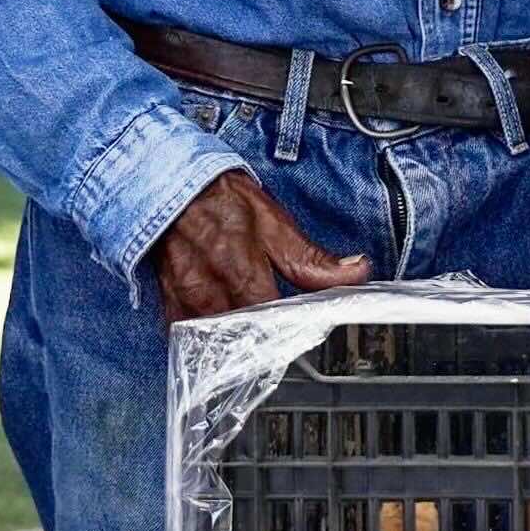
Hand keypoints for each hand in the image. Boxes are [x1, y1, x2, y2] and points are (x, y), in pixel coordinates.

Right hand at [144, 171, 369, 323]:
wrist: (174, 185)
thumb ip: (314, 260)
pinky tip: (225, 329)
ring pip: (221, 345)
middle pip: (247, 343)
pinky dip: (211, 337)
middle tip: (282, 336)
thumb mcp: (277, 225)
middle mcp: (213, 297)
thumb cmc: (225, 201)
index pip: (274, 330)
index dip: (292, 336)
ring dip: (240, 343)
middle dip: (267, 344)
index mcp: (244, 277)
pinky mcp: (173, 305)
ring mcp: (188, 305)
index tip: (302, 334)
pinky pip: (193, 336)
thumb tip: (357, 272)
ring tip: (255, 334)